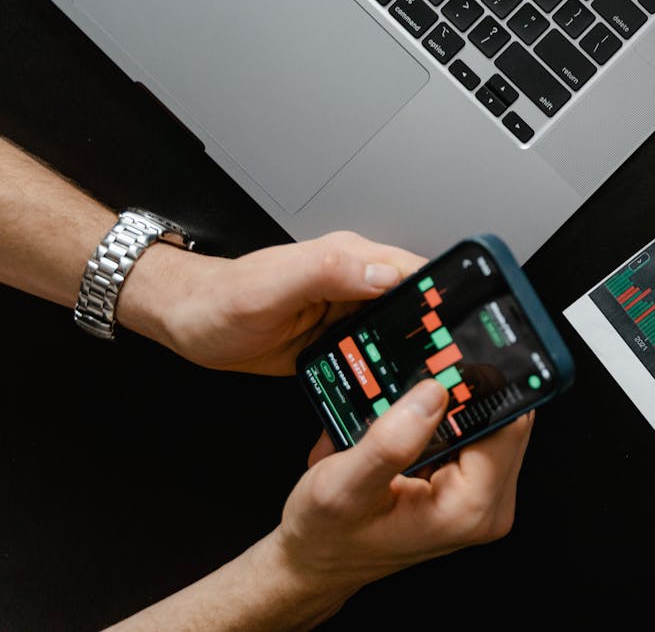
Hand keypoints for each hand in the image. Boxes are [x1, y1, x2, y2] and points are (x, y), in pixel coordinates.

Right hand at [105, 379, 533, 629]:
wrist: (316, 563)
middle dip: (466, 390)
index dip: (483, 382)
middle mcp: (488, 505)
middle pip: (505, 417)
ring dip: (455, 402)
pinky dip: (448, 417)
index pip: (508, 421)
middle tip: (420, 378)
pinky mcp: (472, 487)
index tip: (451, 358)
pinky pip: (476, 433)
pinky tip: (413, 418)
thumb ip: (390, 442)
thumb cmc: (327, 535)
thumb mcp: (341, 486)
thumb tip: (434, 393)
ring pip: (491, 420)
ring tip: (409, 402)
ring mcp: (483, 497)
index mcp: (470, 507)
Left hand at [117, 230, 425, 374]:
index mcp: (353, 260)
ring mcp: (351, 313)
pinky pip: (377, 355)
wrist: (188, 322)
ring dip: (417, 357)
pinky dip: (389, 372)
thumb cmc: (221, 302)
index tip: (466, 326)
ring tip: (434, 389)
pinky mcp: (340, 339)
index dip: (447, 297)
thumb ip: (327, 272)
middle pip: (419, 307)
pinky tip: (396, 394)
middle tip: (453, 371)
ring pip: (403, 334)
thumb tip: (386, 273)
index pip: (417, 272)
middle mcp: (359, 284)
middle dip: (440, 334)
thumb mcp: (271, 287)